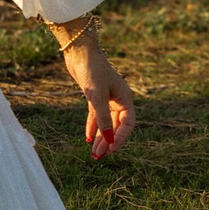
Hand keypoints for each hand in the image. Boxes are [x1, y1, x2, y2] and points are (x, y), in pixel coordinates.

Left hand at [63, 38, 136, 159]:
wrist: (80, 53)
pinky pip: (96, 116)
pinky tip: (88, 138)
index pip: (128, 123)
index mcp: (125, 98)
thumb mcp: (97, 97)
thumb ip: (102, 119)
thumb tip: (108, 139)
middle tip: (99, 156)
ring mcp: (107, 98)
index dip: (121, 137)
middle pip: (116, 126)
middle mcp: (118, 99)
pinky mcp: (95, 96)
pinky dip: (92, 126)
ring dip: (100, 137)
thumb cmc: (92, 71)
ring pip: (105, 123)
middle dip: (108, 141)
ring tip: (94, 153)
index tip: (111, 149)